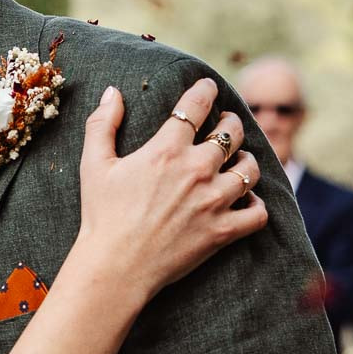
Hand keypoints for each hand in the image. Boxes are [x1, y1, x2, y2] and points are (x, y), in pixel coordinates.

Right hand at [77, 79, 267, 296]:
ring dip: (247, 161)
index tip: (207, 86)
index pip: (196, 105)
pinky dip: (256, 204)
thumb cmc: (102, 215)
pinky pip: (258, 213)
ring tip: (239, 161)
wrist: (115, 267)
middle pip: (231, 132)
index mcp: (167, 149)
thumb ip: (102, 124)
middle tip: (225, 125)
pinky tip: (246, 200)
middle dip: (230, 123)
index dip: (205, 89)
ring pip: (250, 169)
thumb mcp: (94, 164)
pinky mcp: (222, 232)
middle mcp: (196, 170)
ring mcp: (213, 202)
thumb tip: (111, 92)